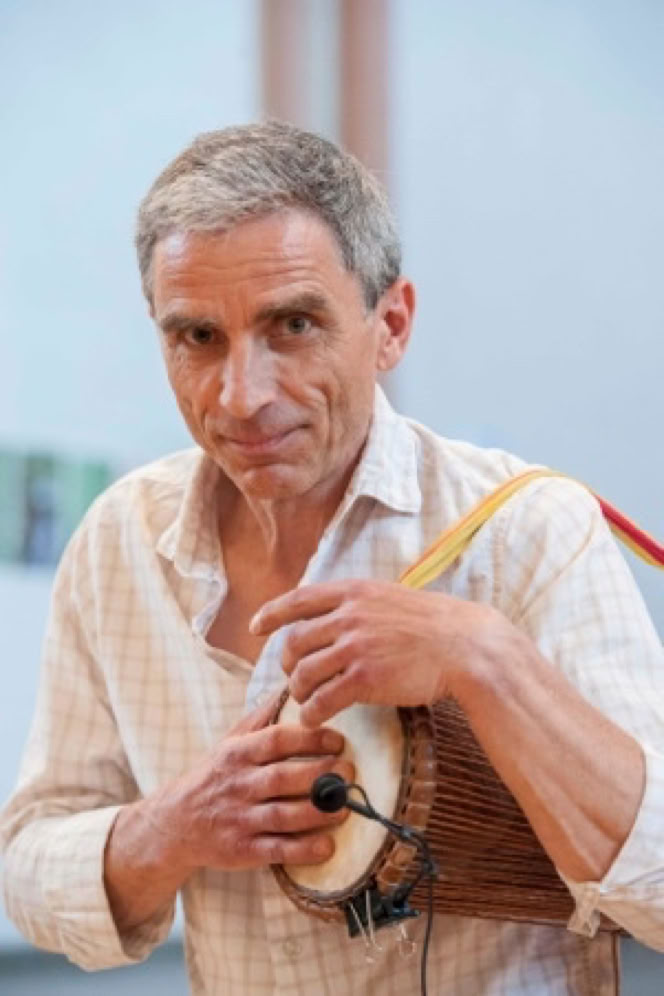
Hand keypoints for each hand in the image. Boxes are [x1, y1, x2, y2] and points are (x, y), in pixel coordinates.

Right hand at [150, 694, 353, 871]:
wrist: (173, 824)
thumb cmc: (212, 777)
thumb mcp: (228, 743)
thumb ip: (259, 719)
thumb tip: (287, 687)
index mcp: (237, 754)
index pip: (276, 740)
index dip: (310, 739)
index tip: (338, 741)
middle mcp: (238, 785)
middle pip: (283, 778)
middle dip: (320, 775)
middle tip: (349, 772)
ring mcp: (239, 819)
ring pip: (283, 815)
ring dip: (318, 812)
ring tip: (346, 807)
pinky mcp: (241, 851)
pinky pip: (276, 850)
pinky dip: (303, 850)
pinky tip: (327, 847)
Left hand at [250, 580, 495, 725]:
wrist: (464, 646)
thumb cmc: (432, 626)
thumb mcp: (390, 598)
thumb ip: (359, 605)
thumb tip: (333, 615)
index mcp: (353, 592)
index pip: (298, 599)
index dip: (272, 614)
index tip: (256, 627)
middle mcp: (348, 615)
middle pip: (294, 642)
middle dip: (287, 664)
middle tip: (295, 678)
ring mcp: (355, 646)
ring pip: (303, 673)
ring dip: (299, 691)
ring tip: (306, 701)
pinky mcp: (364, 678)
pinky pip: (322, 699)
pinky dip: (311, 712)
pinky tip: (314, 719)